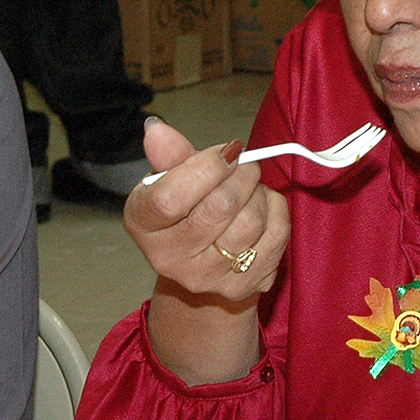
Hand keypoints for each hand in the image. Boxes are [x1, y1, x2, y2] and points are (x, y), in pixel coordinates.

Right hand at [125, 118, 288, 300]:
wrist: (201, 258)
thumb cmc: (185, 208)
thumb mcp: (170, 178)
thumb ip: (168, 155)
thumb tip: (157, 130)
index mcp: (142, 224)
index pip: (170, 197)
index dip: (206, 168)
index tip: (227, 150)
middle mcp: (168, 259)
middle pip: (219, 207)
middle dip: (242, 174)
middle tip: (243, 164)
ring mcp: (206, 279)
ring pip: (251, 223)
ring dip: (259, 194)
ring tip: (250, 188)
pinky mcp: (241, 289)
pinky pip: (275, 238)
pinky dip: (276, 213)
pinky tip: (263, 208)